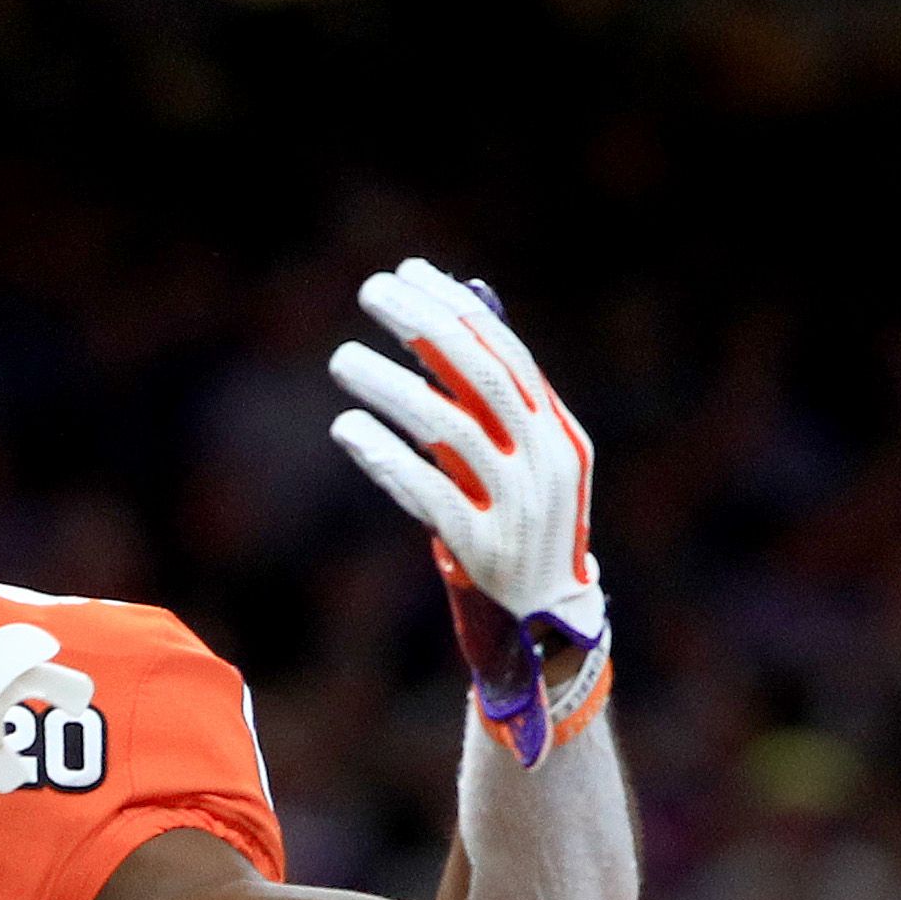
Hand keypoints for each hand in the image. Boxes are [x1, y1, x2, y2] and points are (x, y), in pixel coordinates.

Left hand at [326, 260, 607, 762]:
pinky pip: (428, 493)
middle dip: (425, 328)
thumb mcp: (519, 460)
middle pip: (483, 380)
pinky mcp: (481, 551)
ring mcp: (517, 510)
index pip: (507, 355)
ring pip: (451, 432)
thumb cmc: (515, 526)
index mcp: (558, 434)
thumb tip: (453, 305)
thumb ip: (491, 396)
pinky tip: (348, 430)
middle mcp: (546, 466)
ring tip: (342, 361)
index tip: (407, 273)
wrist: (543, 627)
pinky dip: (386, 457)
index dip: (455, 309)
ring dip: (392, 388)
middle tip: (370, 294)